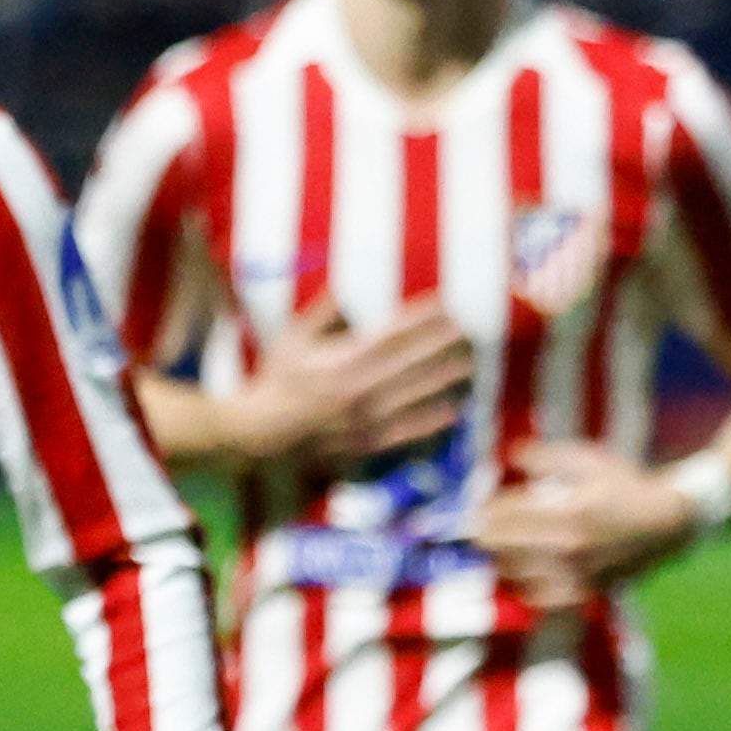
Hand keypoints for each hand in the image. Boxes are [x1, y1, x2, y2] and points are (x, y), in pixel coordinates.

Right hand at [229, 300, 473, 469]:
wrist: (261, 435)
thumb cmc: (276, 383)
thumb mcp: (292, 341)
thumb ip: (321, 314)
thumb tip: (345, 287)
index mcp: (342, 360)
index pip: (393, 333)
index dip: (422, 317)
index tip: (445, 305)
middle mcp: (359, 388)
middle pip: (412, 361)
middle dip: (442, 344)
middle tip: (469, 330)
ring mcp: (364, 418)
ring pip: (415, 395)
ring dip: (443, 378)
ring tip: (468, 365)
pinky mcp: (366, 443)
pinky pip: (407, 431)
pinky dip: (430, 422)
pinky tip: (453, 411)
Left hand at [473, 439, 703, 612]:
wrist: (668, 523)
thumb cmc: (626, 486)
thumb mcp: (589, 460)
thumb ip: (545, 457)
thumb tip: (510, 454)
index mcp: (568, 515)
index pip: (501, 519)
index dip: (482, 511)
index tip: (479, 505)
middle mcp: (568, 551)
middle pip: (497, 549)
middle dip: (485, 533)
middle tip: (484, 524)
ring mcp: (574, 576)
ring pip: (510, 573)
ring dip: (500, 557)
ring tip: (505, 542)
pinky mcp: (582, 594)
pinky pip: (534, 596)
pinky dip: (522, 581)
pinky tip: (526, 566)